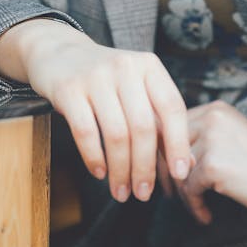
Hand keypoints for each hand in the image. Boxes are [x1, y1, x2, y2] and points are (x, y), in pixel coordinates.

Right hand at [0, 19, 190, 203]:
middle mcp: (126, 68)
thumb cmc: (107, 79)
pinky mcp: (69, 89)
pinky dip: (94, 158)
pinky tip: (100, 172)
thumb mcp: (137, 89)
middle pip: (143, 127)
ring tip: (122, 191)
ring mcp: (96, 77)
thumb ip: (160, 122)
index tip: (179, 174)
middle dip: (145, 167)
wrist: (59, 52)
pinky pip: (86, 132)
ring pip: (116, 134)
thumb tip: (186, 164)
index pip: (172, 108)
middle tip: (143, 194)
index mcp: (149, 66)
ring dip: (120, 170)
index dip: (178, 143)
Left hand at [163, 99, 246, 224]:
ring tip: (196, 207)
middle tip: (172, 197)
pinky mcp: (214, 165)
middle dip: (166, 175)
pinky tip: (206, 216)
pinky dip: (194, 207)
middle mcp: (211, 118)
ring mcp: (212, 140)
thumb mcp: (232, 139)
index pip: (169, 128)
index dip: (165, 155)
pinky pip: (188, 190)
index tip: (170, 178)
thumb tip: (164, 158)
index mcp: (215, 109)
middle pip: (166, 147)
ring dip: (182, 195)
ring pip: (175, 172)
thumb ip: (203, 140)